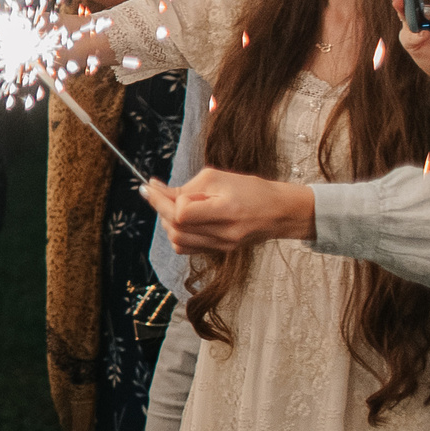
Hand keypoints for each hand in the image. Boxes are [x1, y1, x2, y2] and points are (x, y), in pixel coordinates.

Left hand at [145, 168, 316, 255]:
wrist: (281, 211)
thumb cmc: (251, 189)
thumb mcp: (217, 178)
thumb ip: (185, 187)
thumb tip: (154, 189)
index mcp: (227, 211)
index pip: (181, 213)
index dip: (161, 200)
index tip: (148, 186)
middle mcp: (224, 234)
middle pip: (176, 229)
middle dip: (160, 210)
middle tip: (157, 193)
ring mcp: (222, 246)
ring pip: (178, 241)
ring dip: (167, 222)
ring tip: (174, 205)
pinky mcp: (220, 251)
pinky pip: (187, 248)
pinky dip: (178, 233)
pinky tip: (183, 219)